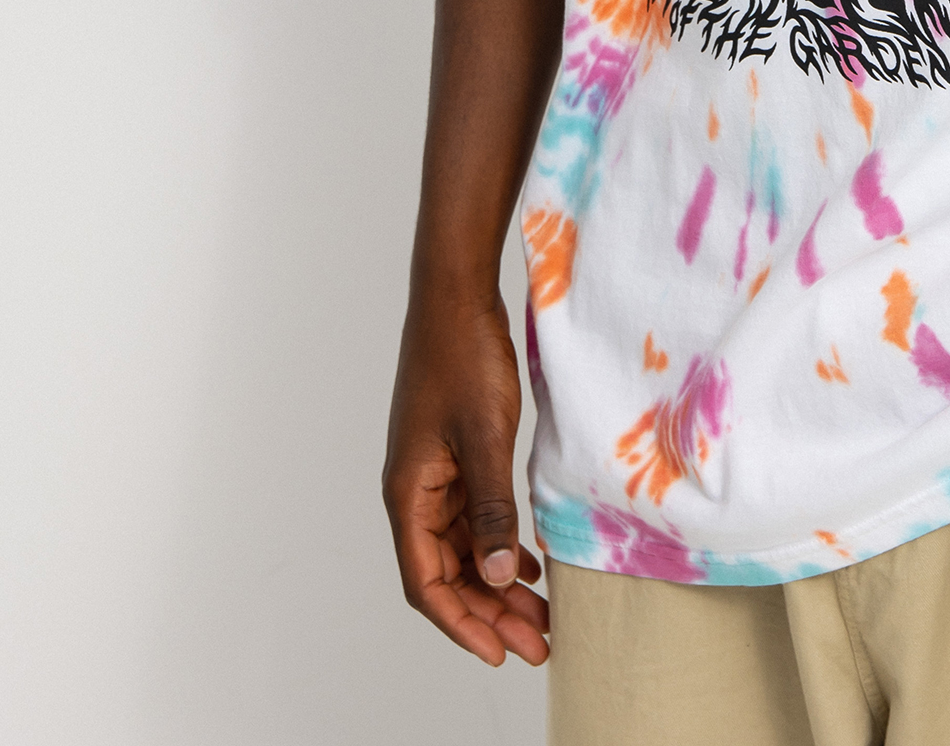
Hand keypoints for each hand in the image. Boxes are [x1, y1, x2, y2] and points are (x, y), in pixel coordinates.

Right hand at [383, 292, 549, 667]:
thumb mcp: (485, 437)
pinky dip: (497, 542)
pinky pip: (471, 516)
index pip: (427, 583)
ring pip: (462, 547)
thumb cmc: (463, 357)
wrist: (456, 296)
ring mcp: (432, 474)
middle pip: (447, 572)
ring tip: (540, 612)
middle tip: (537, 641)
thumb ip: (491, 508)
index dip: (462, 623)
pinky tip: (527, 560)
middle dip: (488, 612)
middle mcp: (414, 492)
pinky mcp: (452, 455)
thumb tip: (496, 575)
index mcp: (409, 494)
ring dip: (496, 581)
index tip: (499, 653)